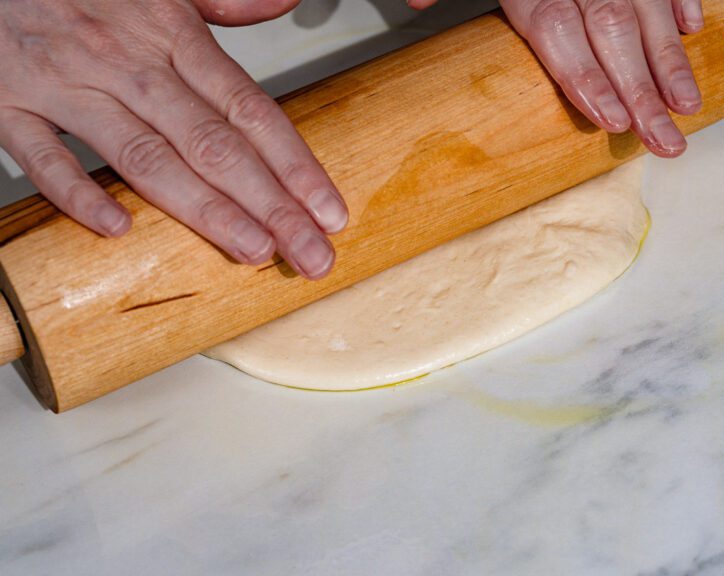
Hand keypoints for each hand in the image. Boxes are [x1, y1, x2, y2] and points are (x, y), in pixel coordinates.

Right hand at [0, 0, 346, 278]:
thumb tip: (281, 3)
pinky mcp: (8, 104)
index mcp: (168, 32)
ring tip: (254, 252)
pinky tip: (120, 229)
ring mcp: (66, 85)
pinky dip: (76, 193)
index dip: (295, 165)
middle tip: (311, 255)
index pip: (249, 109)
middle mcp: (125, 63)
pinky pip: (42, 156)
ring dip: (204, 210)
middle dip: (271, 206)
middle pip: (213, 145)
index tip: (330, 211)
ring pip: (145, 158)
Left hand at [411, 0, 703, 157]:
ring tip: (689, 103)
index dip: (586, 77)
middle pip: (612, 29)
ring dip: (670, 55)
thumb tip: (419, 2)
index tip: (612, 119)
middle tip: (667, 139)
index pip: (557, 30)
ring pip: (646, 3)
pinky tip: (692, 29)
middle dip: (644, 89)